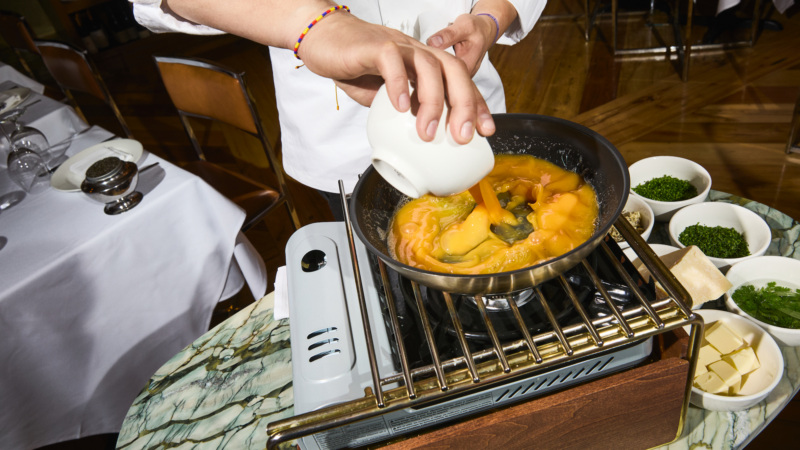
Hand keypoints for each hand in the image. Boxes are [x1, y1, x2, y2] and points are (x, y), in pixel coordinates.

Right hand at [299, 13, 495, 143]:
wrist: (322, 38)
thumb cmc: (353, 64)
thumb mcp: (381, 95)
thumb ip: (399, 111)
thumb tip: (413, 139)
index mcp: (422, 64)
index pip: (459, 81)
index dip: (476, 105)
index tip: (486, 131)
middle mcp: (416, 52)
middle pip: (453, 70)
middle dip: (464, 105)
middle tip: (462, 136)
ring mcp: (398, 47)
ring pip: (429, 66)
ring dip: (433, 102)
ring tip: (427, 132)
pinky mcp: (375, 46)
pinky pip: (392, 62)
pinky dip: (399, 85)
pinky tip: (400, 106)